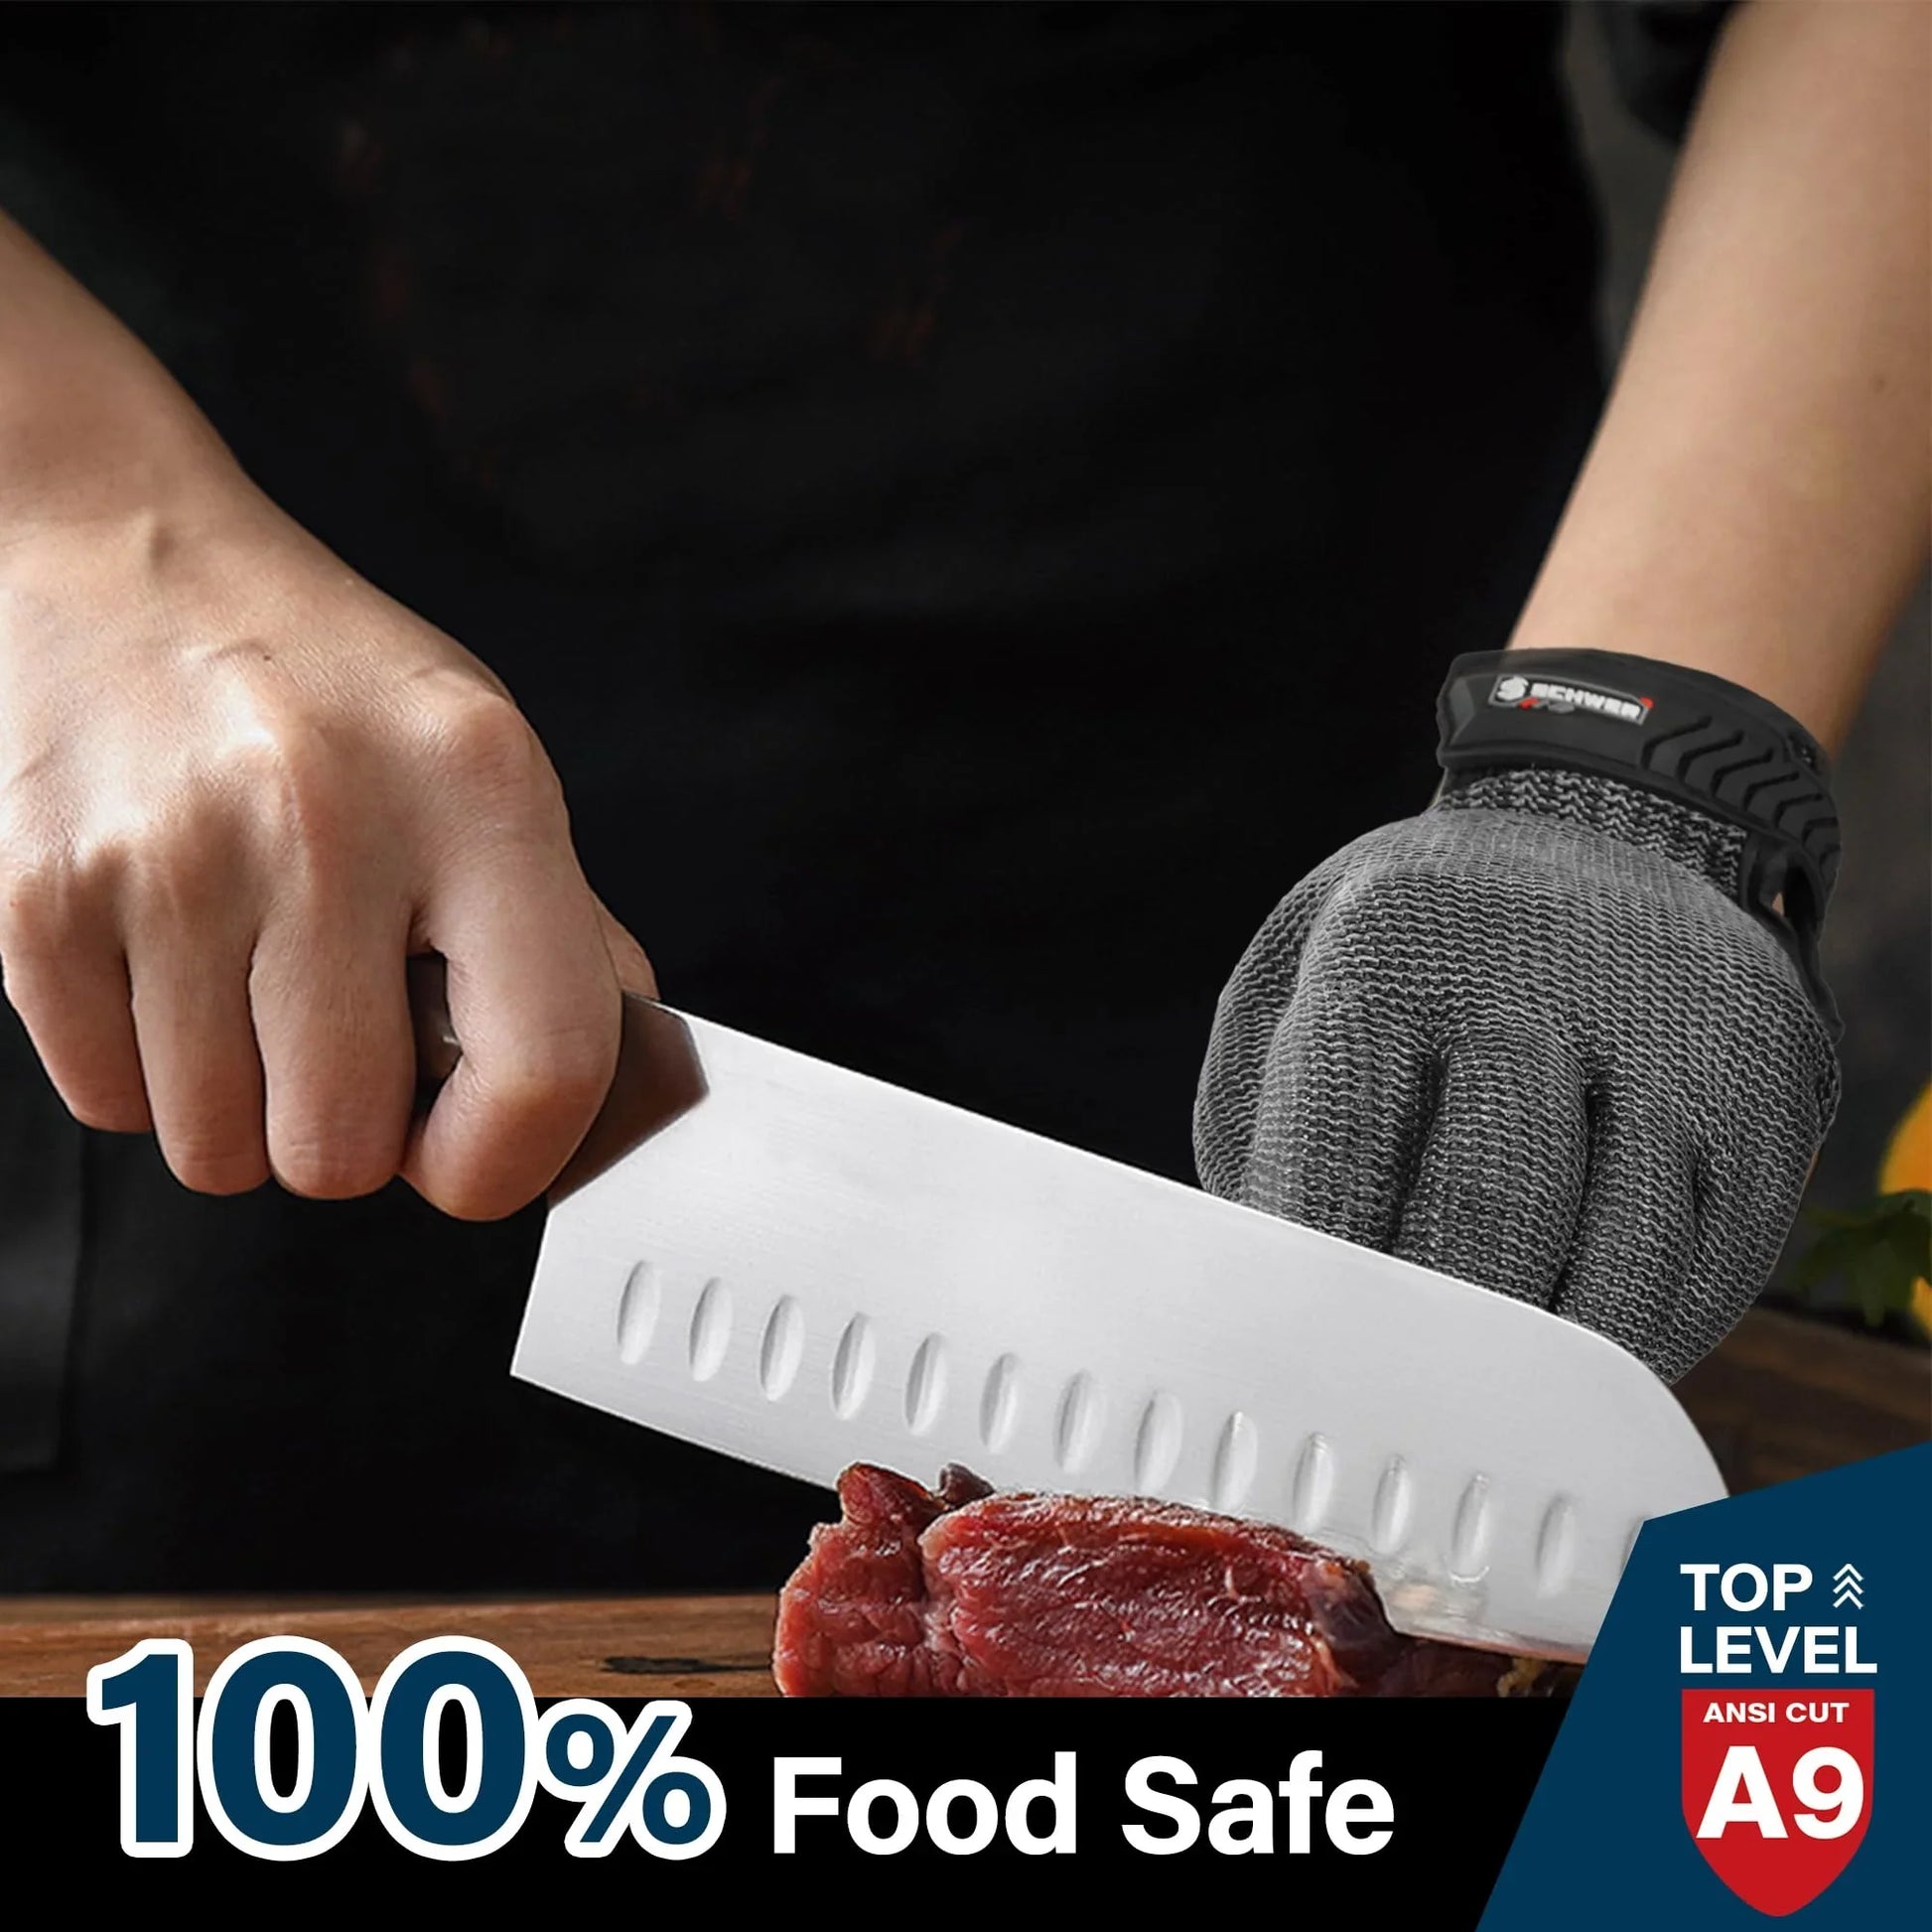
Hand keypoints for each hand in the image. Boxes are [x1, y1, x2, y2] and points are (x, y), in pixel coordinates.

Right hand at [0, 484, 652, 1216]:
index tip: (476, 1154)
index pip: (543, 1068)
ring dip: (243, 1105)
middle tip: (342, 1039)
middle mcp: (328, 822)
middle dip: (349, 1133)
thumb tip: (619, 1083)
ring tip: (251, 984)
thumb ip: (564, 930)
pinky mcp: (40, 899)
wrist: (125, 558)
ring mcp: (172, 862)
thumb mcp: (484, 767)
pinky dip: (143, 1072)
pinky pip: (111, 1106)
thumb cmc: (326, 681)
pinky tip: (171, 965)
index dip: (510, 1160)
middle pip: (343, 1152)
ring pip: (218, 1153)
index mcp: (479, 792)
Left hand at [1193, 764, 1838, 1381]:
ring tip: (1487, 1405)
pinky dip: (1641, 1340)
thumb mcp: (1305, 961)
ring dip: (1546, 1364)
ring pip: (1618, 1261)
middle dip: (1434, 1336)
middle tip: (1391, 1408)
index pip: (1344, 1140)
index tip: (1299, 1355)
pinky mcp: (1771, 1090)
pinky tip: (1579, 1361)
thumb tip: (1261, 1273)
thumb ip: (1260, 1107)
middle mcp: (1543, 978)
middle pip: (1488, 1214)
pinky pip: (1712, 1267)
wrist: (1615, 818)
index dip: (1318, 1270)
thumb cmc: (1423, 935)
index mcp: (1397, 945)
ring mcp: (1674, 1035)